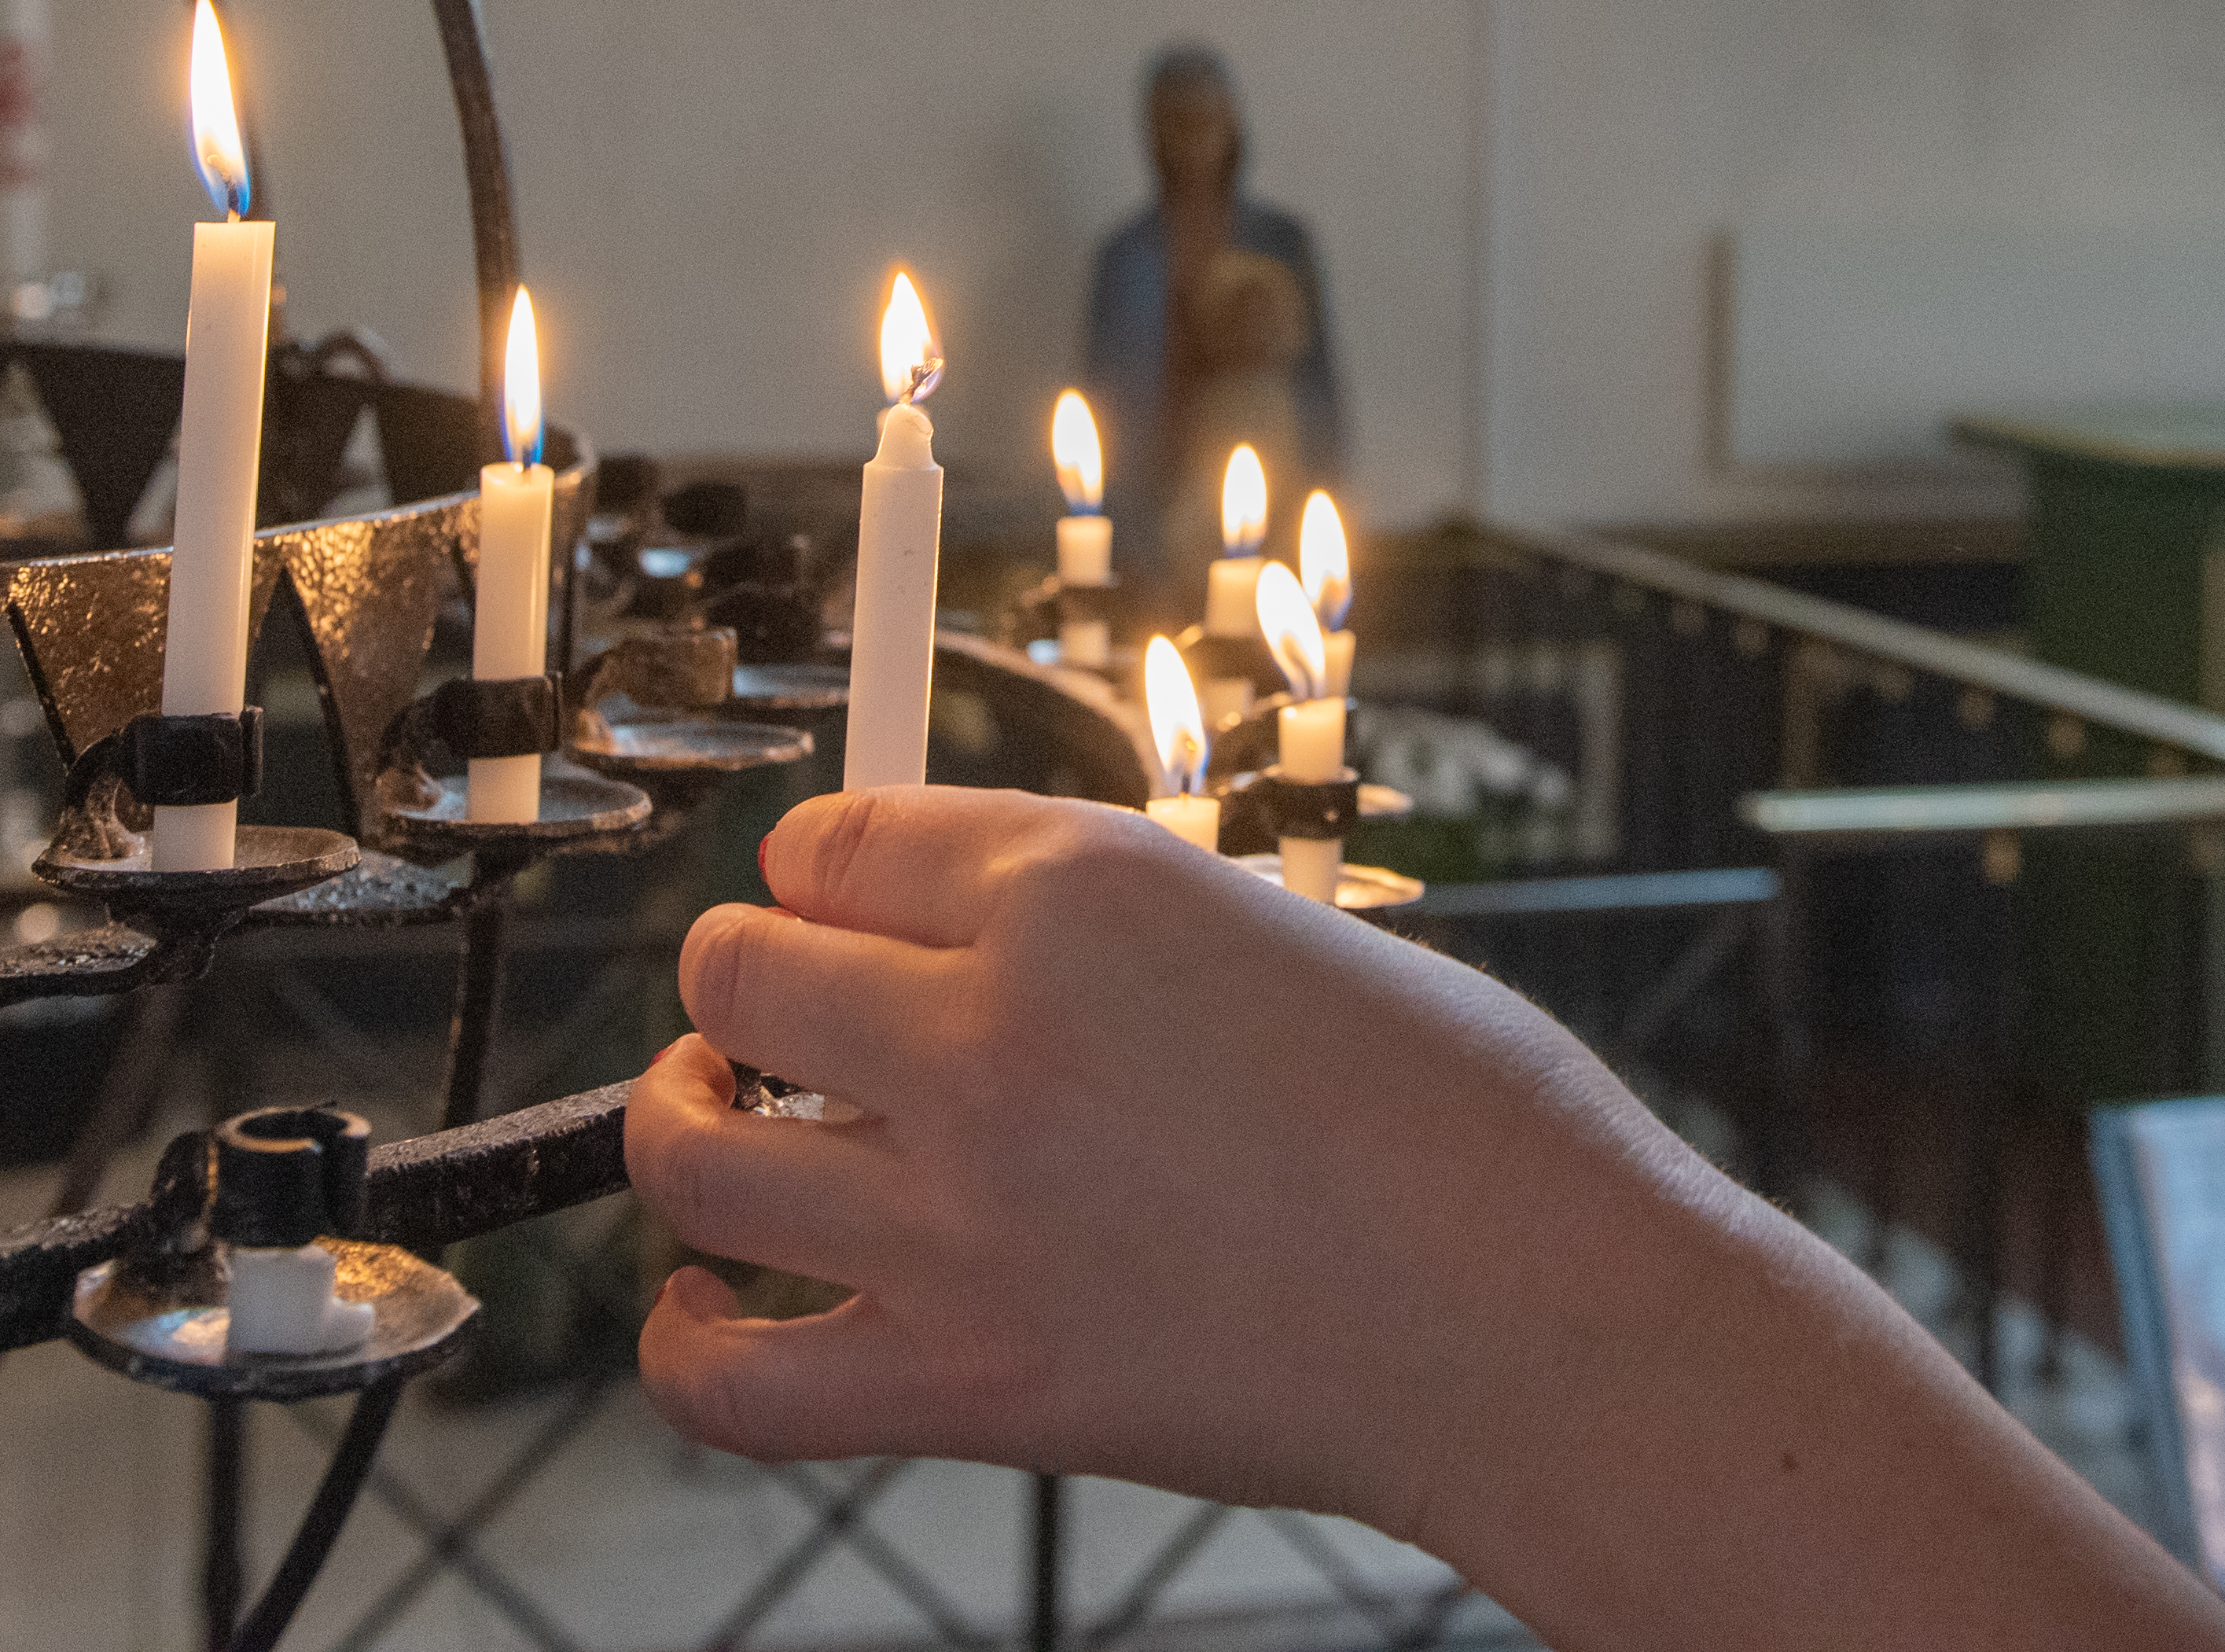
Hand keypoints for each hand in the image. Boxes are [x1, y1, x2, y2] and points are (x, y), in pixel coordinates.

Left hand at [624, 787, 1691, 1535]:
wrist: (1545, 1320)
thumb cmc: (1463, 1124)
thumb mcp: (1274, 934)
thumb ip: (1098, 934)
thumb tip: (962, 950)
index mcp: (1079, 888)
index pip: (835, 839)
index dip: (821, 872)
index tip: (833, 906)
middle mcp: (991, 1030)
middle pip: (736, 970)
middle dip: (744, 984)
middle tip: (784, 1023)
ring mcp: (963, 1217)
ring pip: (690, 1155)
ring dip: (680, 1130)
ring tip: (716, 1132)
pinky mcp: (971, 1385)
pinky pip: (730, 1379)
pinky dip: (684, 1345)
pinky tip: (706, 1310)